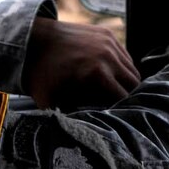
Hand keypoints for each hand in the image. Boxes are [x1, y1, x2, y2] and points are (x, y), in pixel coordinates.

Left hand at [22, 18, 140, 109]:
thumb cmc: (41, 75)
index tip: (117, 118)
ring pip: (132, 69)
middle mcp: (108, 56)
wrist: (33, 41)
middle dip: (128, 97)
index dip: (122, 111)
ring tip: (115, 92)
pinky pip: (124, 55)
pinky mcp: (107, 34)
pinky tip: (109, 74)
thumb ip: (69, 119)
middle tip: (118, 108)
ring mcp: (109, 42)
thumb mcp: (51, 102)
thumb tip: (83, 134)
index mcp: (99, 74)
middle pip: (134, 84)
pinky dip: (121, 66)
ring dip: (126, 81)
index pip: (125, 98)